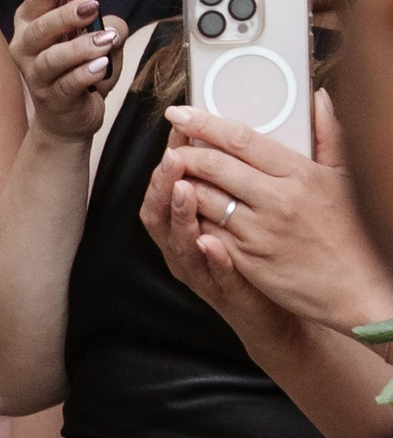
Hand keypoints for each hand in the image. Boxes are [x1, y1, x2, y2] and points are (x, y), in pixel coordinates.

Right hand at [10, 0, 124, 142]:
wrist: (67, 117)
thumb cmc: (78, 70)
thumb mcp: (97, 41)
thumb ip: (106, 26)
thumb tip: (114, 25)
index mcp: (32, 25)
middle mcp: (27, 48)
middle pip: (40, 28)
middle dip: (65, 15)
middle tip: (91, 5)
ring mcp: (36, 75)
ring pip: (53, 58)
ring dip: (80, 47)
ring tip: (105, 40)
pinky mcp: (52, 99)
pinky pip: (67, 84)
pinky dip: (85, 74)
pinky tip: (101, 67)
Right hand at [139, 147, 287, 347]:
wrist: (278, 308)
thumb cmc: (256, 257)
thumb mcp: (236, 215)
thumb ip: (228, 180)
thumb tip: (230, 132)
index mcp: (185, 226)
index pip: (165, 188)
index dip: (168, 159)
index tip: (177, 129)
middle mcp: (184, 250)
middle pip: (159, 216)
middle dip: (163, 185)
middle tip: (172, 158)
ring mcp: (203, 273)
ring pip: (180, 245)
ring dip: (180, 217)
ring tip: (184, 191)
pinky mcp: (227, 294)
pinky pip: (215, 276)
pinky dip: (212, 259)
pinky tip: (212, 242)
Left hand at [161, 94, 392, 332]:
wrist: (354, 285)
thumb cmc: (349, 229)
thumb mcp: (343, 177)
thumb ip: (328, 135)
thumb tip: (318, 98)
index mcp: (299, 174)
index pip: (241, 140)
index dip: (204, 123)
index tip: (180, 113)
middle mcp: (277, 200)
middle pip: (215, 166)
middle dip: (185, 153)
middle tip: (171, 146)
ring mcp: (259, 231)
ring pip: (204, 199)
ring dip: (183, 186)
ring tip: (175, 177)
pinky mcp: (247, 259)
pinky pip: (207, 232)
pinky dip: (192, 219)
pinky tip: (187, 212)